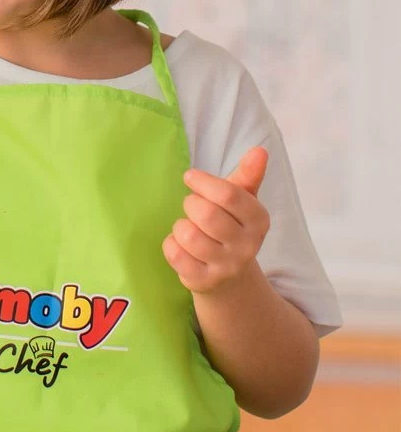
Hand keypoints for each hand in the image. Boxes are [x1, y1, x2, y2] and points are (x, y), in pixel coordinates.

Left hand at [162, 147, 270, 294]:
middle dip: (191, 204)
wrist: (229, 276)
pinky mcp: (204, 281)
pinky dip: (171, 244)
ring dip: (180, 226)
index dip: (202, 181)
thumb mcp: (242, 201)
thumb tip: (260, 150)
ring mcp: (227, 267)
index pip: (228, 194)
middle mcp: (247, 246)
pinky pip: (174, 253)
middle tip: (193, 207)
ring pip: (188, 235)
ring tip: (190, 228)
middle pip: (205, 214)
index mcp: (259, 221)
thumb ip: (248, 175)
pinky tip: (182, 246)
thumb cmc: (230, 226)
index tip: (190, 177)